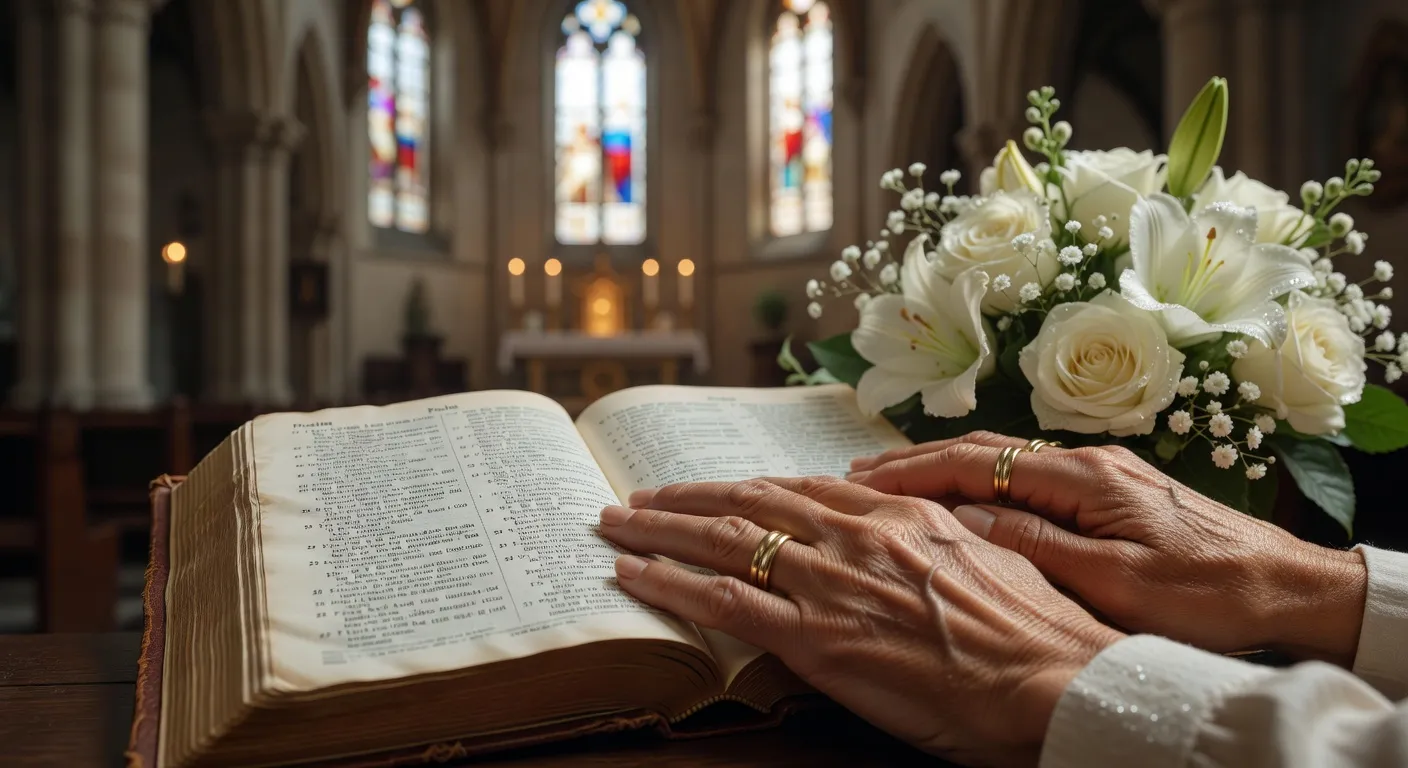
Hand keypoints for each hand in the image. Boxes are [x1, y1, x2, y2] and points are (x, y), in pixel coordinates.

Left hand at [597, 476, 1121, 765]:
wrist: (1056, 681)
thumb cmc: (1037, 632)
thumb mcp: (988, 560)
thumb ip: (933, 539)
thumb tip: (905, 539)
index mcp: (901, 514)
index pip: (800, 488)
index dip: (746, 486)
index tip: (712, 487)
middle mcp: (858, 535)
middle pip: (749, 503)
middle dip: (685, 498)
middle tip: (637, 494)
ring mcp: (834, 584)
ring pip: (724, 542)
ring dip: (659, 531)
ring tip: (615, 524)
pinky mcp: (818, 639)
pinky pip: (724, 602)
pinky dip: (670, 584)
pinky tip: (633, 575)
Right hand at [848, 432, 1368, 665]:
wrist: (1289, 586)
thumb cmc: (1208, 592)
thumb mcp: (1114, 580)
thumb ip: (1035, 543)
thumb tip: (963, 515)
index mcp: (1083, 476)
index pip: (975, 461)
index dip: (911, 470)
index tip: (859, 481)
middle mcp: (1088, 460)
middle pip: (982, 449)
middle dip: (914, 460)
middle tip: (856, 475)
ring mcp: (1102, 472)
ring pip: (1003, 461)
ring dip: (944, 469)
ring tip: (892, 482)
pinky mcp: (1115, 490)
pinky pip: (1029, 476)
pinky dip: (981, 482)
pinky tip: (961, 497)